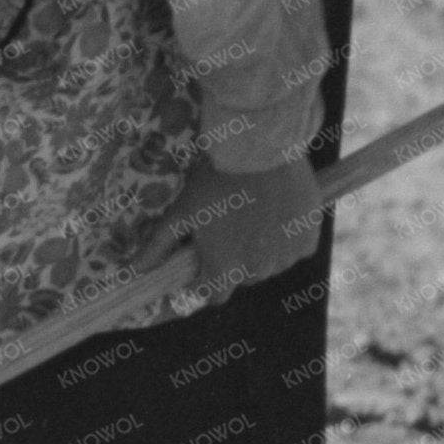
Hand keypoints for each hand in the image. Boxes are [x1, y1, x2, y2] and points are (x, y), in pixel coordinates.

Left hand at [128, 155, 324, 295]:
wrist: (260, 149)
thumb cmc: (214, 181)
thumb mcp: (181, 212)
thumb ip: (159, 246)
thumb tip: (134, 271)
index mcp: (223, 271)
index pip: (214, 294)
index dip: (208, 276)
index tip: (207, 254)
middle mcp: (257, 272)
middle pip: (243, 277)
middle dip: (235, 260)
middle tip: (231, 225)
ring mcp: (285, 258)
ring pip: (271, 265)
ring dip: (263, 250)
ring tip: (255, 215)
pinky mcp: (308, 242)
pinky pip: (296, 249)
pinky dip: (288, 238)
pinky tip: (278, 212)